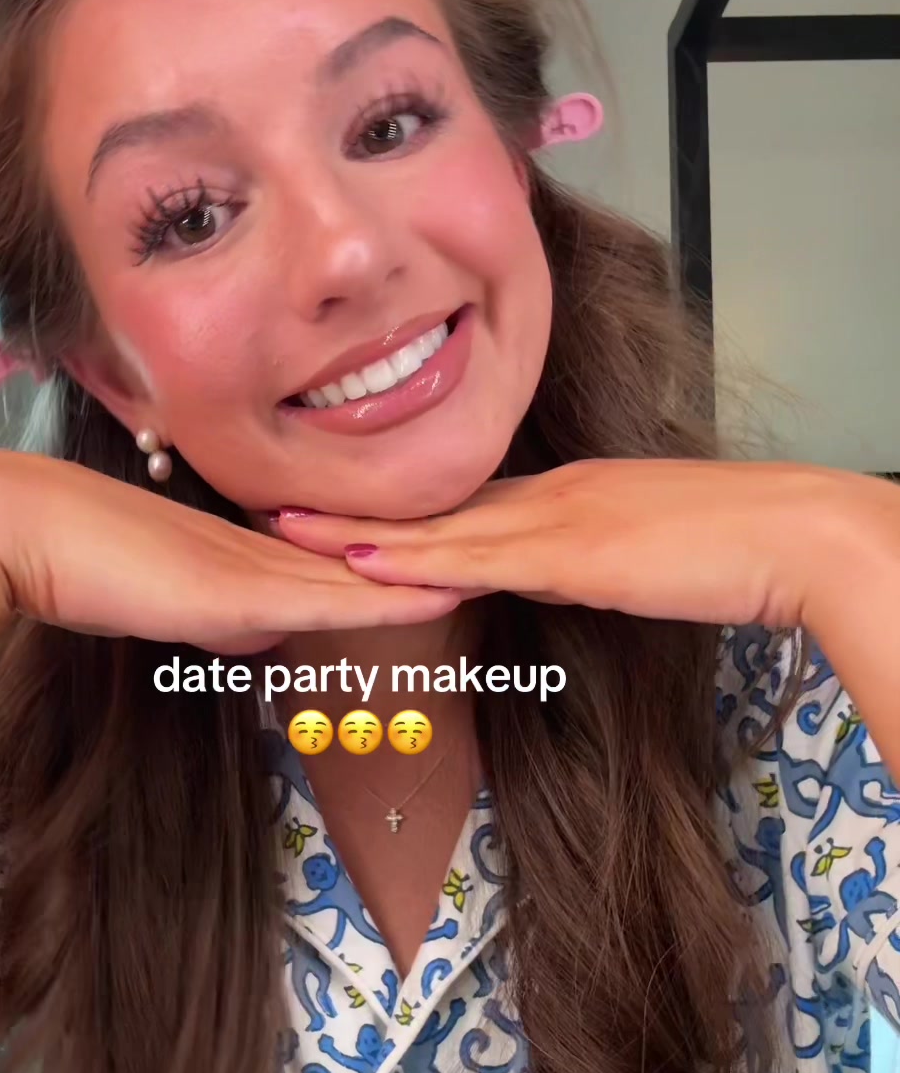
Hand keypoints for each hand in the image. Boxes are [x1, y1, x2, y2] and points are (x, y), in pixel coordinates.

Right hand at [0, 449, 463, 654]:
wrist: (15, 531)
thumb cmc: (71, 563)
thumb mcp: (163, 600)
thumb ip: (217, 615)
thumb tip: (265, 635)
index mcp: (246, 550)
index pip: (339, 558)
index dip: (399, 560)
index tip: (456, 559)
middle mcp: (261, 549)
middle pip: (366, 561)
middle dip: (436, 563)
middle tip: (508, 558)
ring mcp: (251, 564)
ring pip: (362, 574)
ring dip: (431, 575)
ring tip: (502, 569)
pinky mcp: (235, 586)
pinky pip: (329, 596)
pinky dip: (387, 596)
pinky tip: (439, 593)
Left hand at [268, 458, 866, 630]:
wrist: (790, 536)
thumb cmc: (733, 550)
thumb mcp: (641, 558)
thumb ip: (589, 563)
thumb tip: (554, 576)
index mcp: (566, 496)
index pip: (464, 506)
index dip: (399, 514)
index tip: (340, 517)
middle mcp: (549, 495)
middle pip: (434, 507)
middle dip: (356, 514)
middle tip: (281, 512)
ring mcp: (556, 517)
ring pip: (437, 526)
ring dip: (359, 532)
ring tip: (288, 529)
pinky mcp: (571, 550)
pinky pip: (475, 557)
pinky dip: (413, 560)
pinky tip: (362, 562)